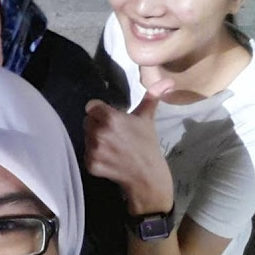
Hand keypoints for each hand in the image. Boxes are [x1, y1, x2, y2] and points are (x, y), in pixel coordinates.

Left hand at [84, 78, 174, 214]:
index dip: (99, 111)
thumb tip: (168, 80)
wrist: (146, 175)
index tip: (109, 118)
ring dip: (95, 140)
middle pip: (87, 121)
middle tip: (113, 134)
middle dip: (97, 125)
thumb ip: (152, 96)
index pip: (91, 106)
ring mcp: (93, 149)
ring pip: (86, 137)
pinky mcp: (90, 163)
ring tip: (112, 146)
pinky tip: (108, 158)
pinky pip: (86, 154)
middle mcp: (99, 132)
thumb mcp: (147, 118)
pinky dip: (95, 157)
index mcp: (110, 117)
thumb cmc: (146, 144)